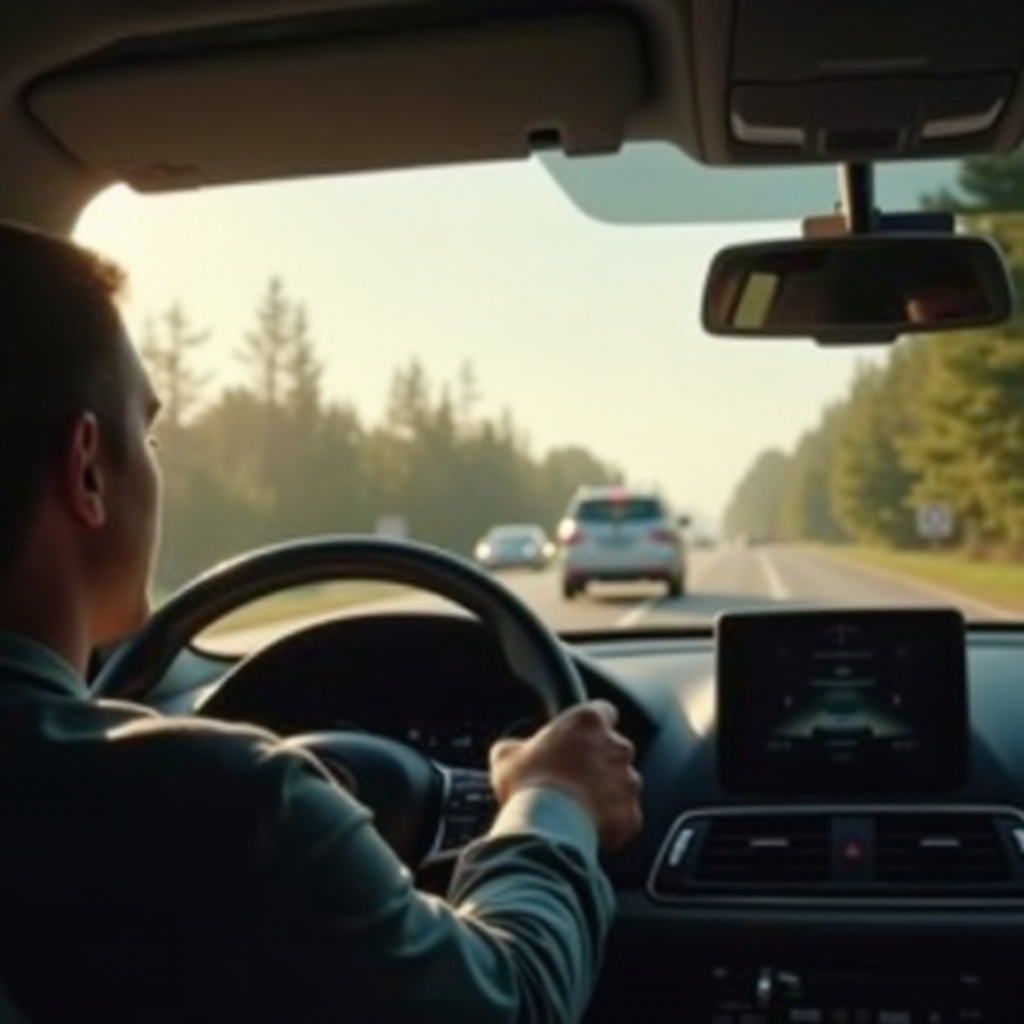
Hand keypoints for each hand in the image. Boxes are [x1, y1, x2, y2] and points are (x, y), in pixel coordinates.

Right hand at [489, 700, 641, 849]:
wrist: (549, 827)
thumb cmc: (529, 784)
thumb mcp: (506, 756)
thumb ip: (516, 746)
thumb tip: (510, 752)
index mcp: (589, 721)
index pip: (603, 711)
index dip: (590, 726)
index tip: (577, 738)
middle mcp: (617, 746)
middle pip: (614, 749)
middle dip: (598, 761)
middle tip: (572, 777)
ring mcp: (629, 781)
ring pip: (622, 784)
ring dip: (606, 792)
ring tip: (577, 807)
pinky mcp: (632, 814)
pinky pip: (624, 816)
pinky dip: (611, 822)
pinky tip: (587, 827)